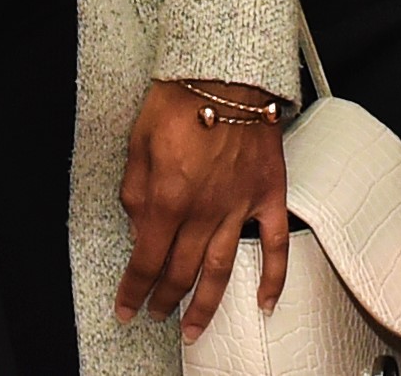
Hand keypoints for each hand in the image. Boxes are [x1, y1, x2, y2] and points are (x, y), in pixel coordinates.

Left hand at [115, 79, 291, 338]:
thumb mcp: (137, 142)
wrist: (226, 71)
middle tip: (156, 315)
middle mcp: (204, 211)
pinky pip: (275, 244)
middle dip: (164, 300)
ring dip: (206, 305)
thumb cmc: (179, 97)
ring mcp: (239, 206)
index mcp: (167, 198)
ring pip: (221, 270)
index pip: (145, 260)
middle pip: (181, 272)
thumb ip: (135, 191)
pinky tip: (264, 303)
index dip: (133, 290)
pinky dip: (273, 277)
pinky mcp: (268, 194)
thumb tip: (137, 224)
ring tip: (194, 329)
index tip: (125, 308)